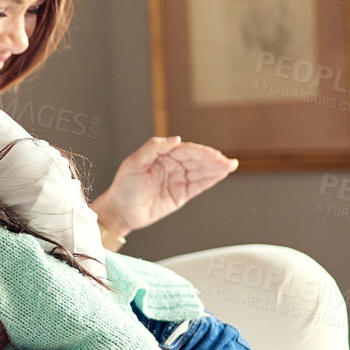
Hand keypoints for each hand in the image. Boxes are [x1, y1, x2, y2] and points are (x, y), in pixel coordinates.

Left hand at [90, 137, 237, 236]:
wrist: (120, 211)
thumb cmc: (123, 186)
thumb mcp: (134, 162)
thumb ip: (153, 148)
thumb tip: (175, 139)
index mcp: (162, 155)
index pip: (186, 150)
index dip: (200, 152)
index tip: (213, 154)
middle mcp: (172, 166)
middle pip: (196, 160)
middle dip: (212, 160)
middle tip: (226, 161)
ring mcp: (177, 180)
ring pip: (200, 172)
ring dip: (216, 168)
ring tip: (230, 165)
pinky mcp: (180, 195)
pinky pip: (198, 186)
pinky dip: (210, 180)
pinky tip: (222, 174)